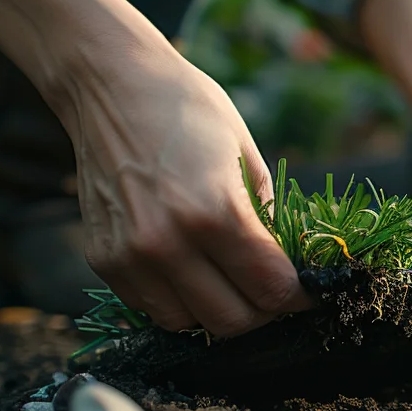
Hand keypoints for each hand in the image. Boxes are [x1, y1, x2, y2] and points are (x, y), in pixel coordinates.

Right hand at [55, 41, 313, 336]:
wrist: (110, 86)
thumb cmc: (189, 111)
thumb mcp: (248, 157)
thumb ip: (268, 219)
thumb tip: (287, 267)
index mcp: (214, 213)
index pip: (271, 289)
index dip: (299, 296)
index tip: (307, 291)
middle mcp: (167, 243)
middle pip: (233, 321)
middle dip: (263, 311)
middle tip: (272, 290)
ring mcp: (130, 257)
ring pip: (190, 324)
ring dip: (218, 311)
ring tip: (231, 281)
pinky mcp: (103, 260)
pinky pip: (152, 307)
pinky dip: (180, 301)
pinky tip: (193, 271)